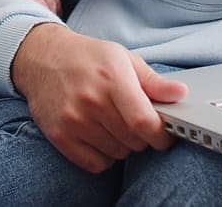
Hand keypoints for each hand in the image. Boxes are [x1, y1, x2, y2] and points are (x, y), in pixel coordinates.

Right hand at [11, 24, 187, 172]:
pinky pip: (96, 164)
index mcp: (112, 79)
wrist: (41, 58)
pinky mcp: (60, 136)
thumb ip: (153, 81)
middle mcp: (91, 101)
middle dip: (142, 136)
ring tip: (113, 123)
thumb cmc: (87, 58)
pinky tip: (100, 136)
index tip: (165, 135)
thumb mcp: (122, 58)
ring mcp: (73, 121)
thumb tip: (180, 94)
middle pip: (134, 140)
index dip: (161, 135)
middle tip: (135, 121)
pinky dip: (104, 156)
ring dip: (123, 145)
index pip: (144, 121)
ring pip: (118, 153)